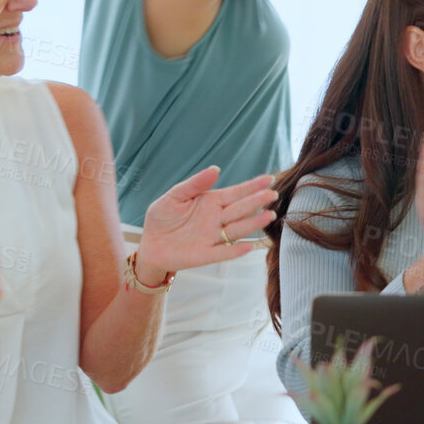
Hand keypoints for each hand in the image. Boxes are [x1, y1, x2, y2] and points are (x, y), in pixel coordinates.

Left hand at [135, 166, 276, 282]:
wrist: (150, 244)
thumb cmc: (162, 218)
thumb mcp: (174, 196)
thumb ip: (194, 184)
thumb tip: (216, 168)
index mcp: (211, 202)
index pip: (236, 193)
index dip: (252, 186)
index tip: (269, 179)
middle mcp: (217, 219)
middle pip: (241, 209)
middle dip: (257, 201)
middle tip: (273, 194)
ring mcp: (213, 237)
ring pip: (237, 229)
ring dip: (253, 223)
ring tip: (269, 215)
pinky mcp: (206, 254)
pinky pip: (223, 252)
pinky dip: (235, 250)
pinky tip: (249, 246)